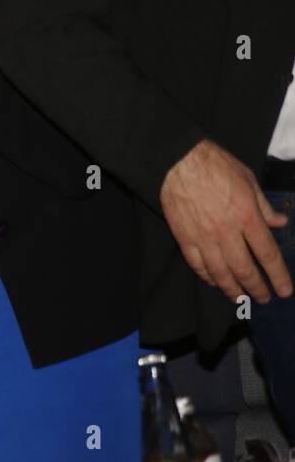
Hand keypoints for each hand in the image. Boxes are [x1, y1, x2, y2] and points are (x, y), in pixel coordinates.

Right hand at [161, 139, 291, 304]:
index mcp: (247, 217)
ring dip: (232, 289)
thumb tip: (280, 222)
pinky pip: (196, 264)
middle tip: (264, 299)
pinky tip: (214, 281)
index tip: (284, 290)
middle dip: (256, 288)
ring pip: (220, 272)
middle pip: (244, 269)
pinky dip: (207, 276)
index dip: (278, 275)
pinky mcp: (184, 237)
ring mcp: (203, 237)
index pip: (267, 254)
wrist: (177, 161)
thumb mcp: (248, 180)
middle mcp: (227, 232)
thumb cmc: (215, 165)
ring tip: (240, 300)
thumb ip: (264, 206)